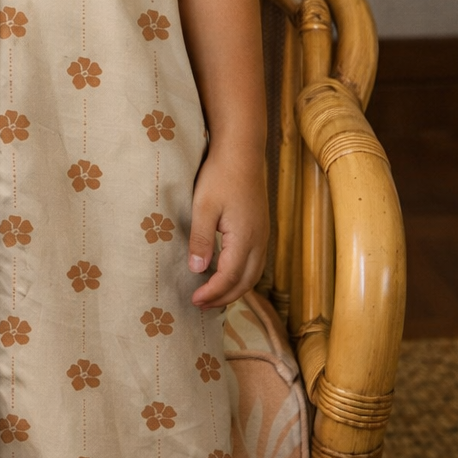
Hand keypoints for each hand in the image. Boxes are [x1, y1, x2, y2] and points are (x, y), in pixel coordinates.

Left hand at [187, 149, 268, 308]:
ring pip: (253, 275)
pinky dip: (242, 277)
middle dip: (224, 298)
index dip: (212, 293)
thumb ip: (201, 240)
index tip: (194, 300)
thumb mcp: (203, 207)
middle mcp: (259, 241)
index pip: (229, 277)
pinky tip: (227, 274)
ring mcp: (263, 236)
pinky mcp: (261, 229)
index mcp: (245, 238)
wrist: (242, 152)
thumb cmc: (220, 176)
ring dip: (234, 290)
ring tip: (213, 296)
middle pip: (245, 283)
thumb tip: (197, 270)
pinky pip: (255, 263)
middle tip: (201, 305)